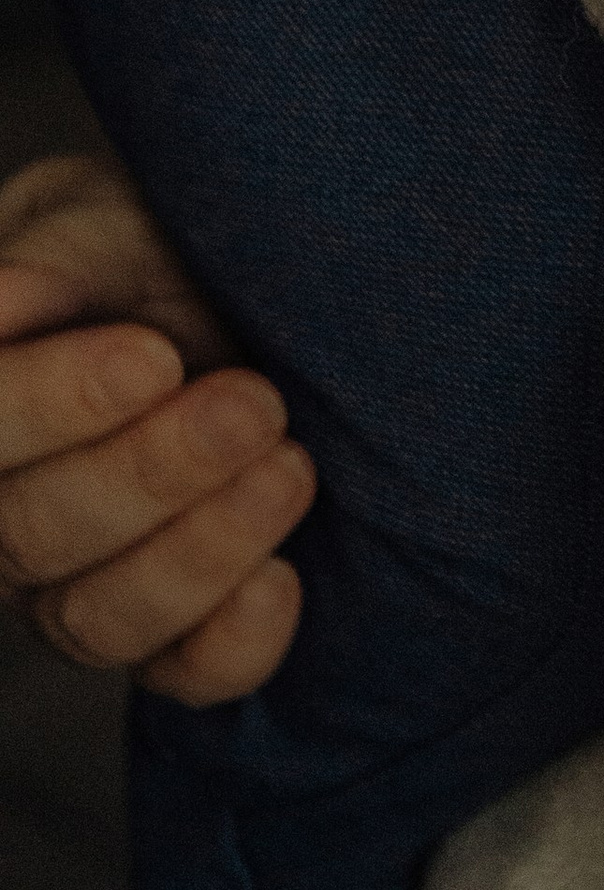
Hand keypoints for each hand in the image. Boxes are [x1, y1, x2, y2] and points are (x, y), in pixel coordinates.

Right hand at [0, 155, 312, 704]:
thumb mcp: (101, 216)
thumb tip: (3, 302)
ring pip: (101, 618)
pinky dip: (231, 644)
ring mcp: (82, 581)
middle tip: (253, 403)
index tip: (152, 357)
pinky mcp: (175, 627)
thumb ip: (54, 258)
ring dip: (201, 551)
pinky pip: (185, 674)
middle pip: (34, 535)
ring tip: (288, 468)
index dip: (52, 407)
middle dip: (152, 471)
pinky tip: (282, 582)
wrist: (250, 267)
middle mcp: (8, 512)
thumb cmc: (154, 231)